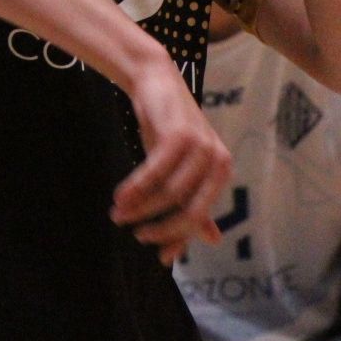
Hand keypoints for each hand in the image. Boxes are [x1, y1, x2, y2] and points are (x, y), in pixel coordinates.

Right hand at [110, 60, 231, 263]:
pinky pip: (155, 173)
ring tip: (119, 214)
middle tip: (136, 234)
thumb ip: (197, 202)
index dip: (179, 239)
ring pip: (169, 194)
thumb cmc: (169, 130)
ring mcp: (200, 147)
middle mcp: (217, 161)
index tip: (159, 257)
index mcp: (221, 173)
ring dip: (140, 209)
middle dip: (160, 228)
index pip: (200, 217)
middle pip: (189, 211)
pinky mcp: (180, 135)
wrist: (156, 82)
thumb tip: (213, 240)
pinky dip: (135, 188)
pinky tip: (120, 197)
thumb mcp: (184, 168)